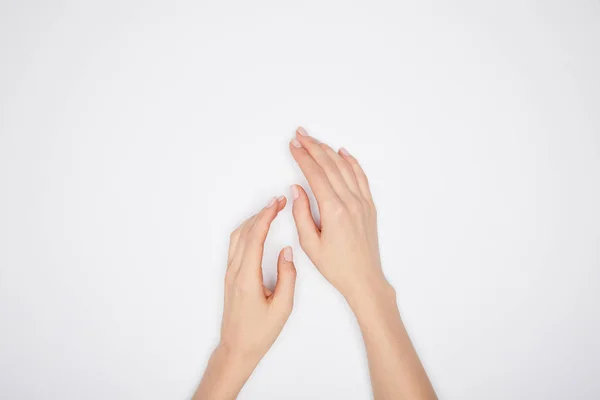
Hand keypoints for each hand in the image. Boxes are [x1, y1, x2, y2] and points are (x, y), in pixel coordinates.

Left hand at [220, 196, 296, 361]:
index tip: (278, 202)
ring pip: (237, 237)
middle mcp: (235, 272)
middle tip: (278, 201)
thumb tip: (286, 252)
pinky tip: (257, 228)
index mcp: (247, 277)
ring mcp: (230, 273)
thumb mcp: (282, 308)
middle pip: (244, 232)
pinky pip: (235, 246)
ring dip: (253, 220)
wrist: (236, 348)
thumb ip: (287, 277)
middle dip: (261, 213)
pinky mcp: (231, 277)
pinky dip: (247, 231)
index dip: (266, 216)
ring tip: (270, 210)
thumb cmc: (259, 333)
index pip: (255, 237)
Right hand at [289, 127, 391, 303]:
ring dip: (329, 150)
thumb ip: (301, 213)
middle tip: (300, 134)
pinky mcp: (369, 206)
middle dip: (313, 147)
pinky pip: (360, 176)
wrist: (364, 278)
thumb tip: (297, 189)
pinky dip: (351, 161)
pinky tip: (342, 152)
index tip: (292, 145)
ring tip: (315, 140)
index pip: (315, 174)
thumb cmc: (336, 266)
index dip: (302, 157)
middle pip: (329, 165)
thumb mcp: (310, 244)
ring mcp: (362, 202)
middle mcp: (350, 201)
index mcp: (333, 210)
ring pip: (345, 167)